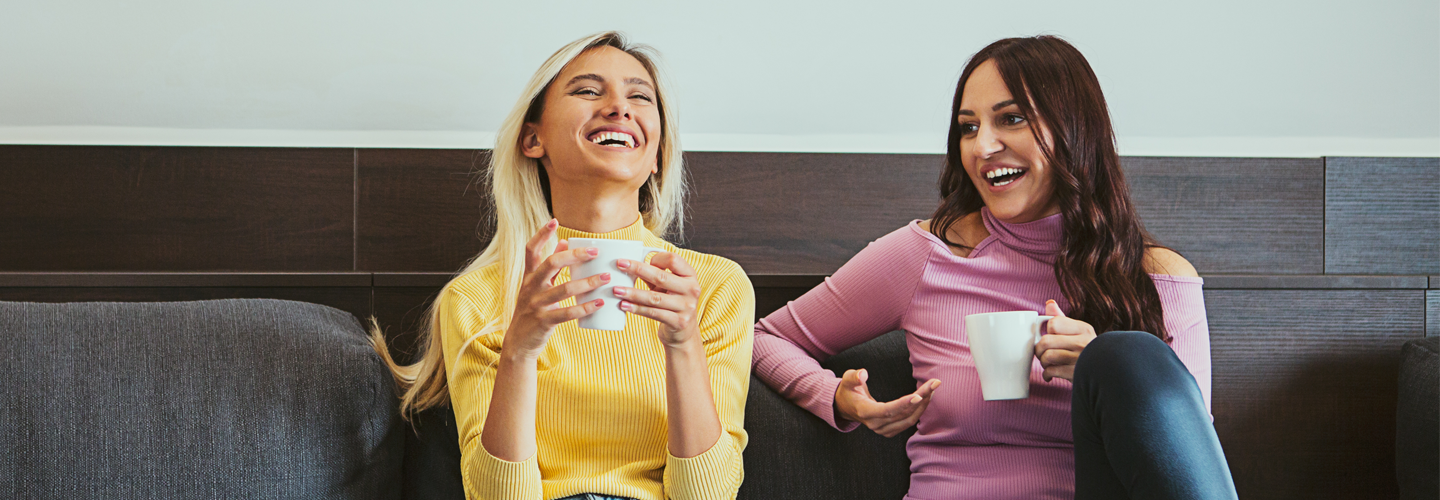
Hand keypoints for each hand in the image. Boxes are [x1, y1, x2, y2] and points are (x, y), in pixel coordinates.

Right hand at [503, 219, 609, 357]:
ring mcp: (536, 304)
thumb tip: (565, 242)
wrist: (519, 343)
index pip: (531, 250)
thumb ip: (551, 267)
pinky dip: (585, 307)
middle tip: (595, 252)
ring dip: (587, 282)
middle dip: (574, 255)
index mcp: (528, 277)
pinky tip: (600, 303)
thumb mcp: (536, 287)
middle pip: (551, 264)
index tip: (554, 221)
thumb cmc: (533, 311)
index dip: (541, 235)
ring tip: (605, 277)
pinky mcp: (544, 321)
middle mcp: (530, 288)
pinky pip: (567, 312)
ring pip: (564, 288)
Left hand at [613, 252, 701, 346]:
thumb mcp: (669, 286)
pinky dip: (637, 309)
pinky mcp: (679, 322)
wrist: (683, 332)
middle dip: (637, 269)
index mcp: (690, 275)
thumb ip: (656, 274)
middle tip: (619, 265)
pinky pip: (653, 313)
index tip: (642, 260)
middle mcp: (692, 289)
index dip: (656, 258)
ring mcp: (686, 307)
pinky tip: (624, 305)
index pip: (673, 259)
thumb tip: (630, 264)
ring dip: (633, 293)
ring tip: (617, 290)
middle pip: (661, 277)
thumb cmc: (672, 303)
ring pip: (654, 297)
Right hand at [833, 368, 940, 436]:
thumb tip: (863, 374)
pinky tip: (926, 397)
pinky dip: (919, 410)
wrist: (846, 407)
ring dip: (923, 404)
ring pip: (909, 419)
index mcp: (865, 412)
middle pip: (903, 414)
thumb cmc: (848, 390)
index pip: (887, 410)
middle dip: (921, 398)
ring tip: (933, 388)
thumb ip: (854, 376)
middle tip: (934, 383)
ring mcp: (883, 430)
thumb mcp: (847, 380)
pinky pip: (908, 422)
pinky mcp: (890, 430)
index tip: (919, 395)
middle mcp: (875, 424)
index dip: (904, 404)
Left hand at [1035, 299, 1096, 380]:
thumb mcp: (1079, 332)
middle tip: (1042, 353)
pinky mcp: (1076, 373)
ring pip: (1047, 356)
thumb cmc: (1087, 351)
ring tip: (1047, 363)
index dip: (1046, 331)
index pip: (1053, 323)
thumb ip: (1062, 319)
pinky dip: (1046, 374)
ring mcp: (1080, 359)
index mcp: (1084, 328)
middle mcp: (1083, 342)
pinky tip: (1050, 374)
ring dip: (1042, 362)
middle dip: (1039, 349)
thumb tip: (1049, 303)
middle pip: (1046, 341)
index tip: (1048, 336)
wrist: (1107, 372)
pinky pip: (1051, 371)